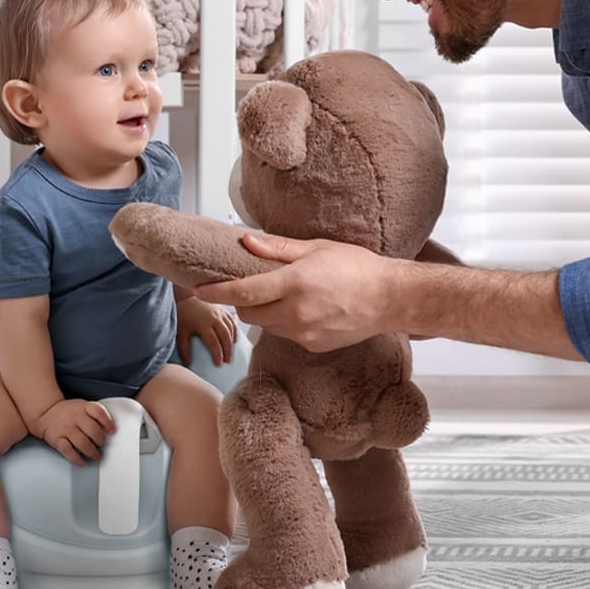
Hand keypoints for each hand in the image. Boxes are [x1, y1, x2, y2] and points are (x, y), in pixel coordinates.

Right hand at [32, 399, 116, 466]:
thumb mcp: (83, 407)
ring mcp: (66, 429)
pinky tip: (83, 462)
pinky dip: (77, 459)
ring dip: (92, 452)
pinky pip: (68, 451)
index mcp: (84, 408)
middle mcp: (75, 418)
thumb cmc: (69, 412)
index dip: (108, 422)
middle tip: (103, 445)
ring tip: (97, 456)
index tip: (112, 431)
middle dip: (100, 440)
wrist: (46, 413)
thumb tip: (109, 429)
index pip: (99, 412)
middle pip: (92, 430)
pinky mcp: (57, 439)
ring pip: (82, 442)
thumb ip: (95, 415)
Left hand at [176, 295, 238, 365]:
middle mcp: (214, 318)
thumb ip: (183, 349)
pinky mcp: (223, 309)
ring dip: (232, 342)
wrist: (185, 296)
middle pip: (225, 337)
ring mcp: (220, 312)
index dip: (217, 354)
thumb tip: (187, 365)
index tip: (218, 364)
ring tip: (231, 352)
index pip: (214, 342)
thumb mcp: (180, 333)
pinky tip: (234, 339)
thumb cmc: (181, 315)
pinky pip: (232, 321)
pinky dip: (234, 331)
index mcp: (204, 324)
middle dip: (228, 350)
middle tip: (227, 361)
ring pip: (231, 329)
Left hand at [194, 234, 391, 353]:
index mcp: (295, 284)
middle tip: (253, 287)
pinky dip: (287, 323)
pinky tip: (307, 310)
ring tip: (287, 296)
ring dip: (267, 313)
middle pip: (250, 313)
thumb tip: (247, 242)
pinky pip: (287, 335)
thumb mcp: (317, 248)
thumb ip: (278, 249)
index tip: (199, 290)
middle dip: (245, 301)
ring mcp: (304, 333)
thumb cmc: (358, 268)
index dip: (218, 292)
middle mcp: (296, 312)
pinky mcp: (313, 346)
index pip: (244, 291)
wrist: (390, 299)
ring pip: (267, 326)